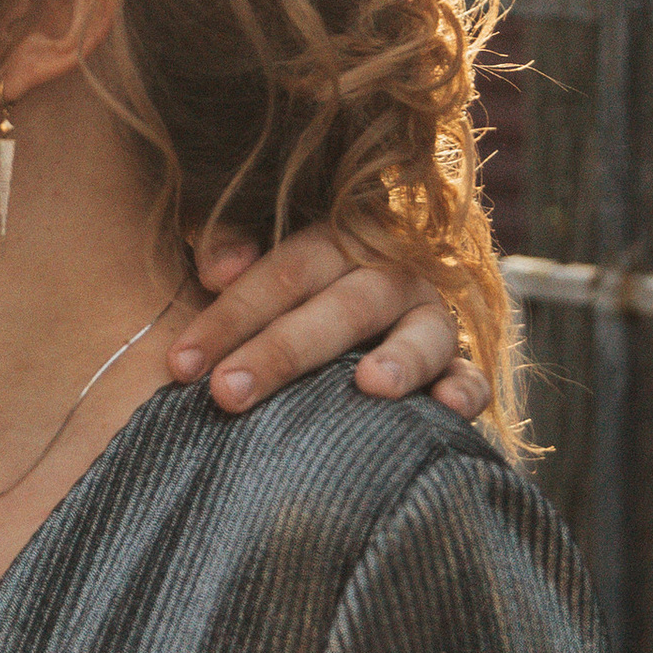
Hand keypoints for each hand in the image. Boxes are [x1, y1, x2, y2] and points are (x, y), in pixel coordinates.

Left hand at [169, 226, 490, 421]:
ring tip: (370, 386)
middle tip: (228, 394)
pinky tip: (448, 409)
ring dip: (400, 358)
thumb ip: (227, 248)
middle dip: (282, 351)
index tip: (180, 365)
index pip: (282, 272)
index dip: (228, 317)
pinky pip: (472, 377)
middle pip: (340, 307)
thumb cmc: (282, 302)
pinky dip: (464, 391)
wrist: (352, 321)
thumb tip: (215, 268)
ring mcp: (428, 319)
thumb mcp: (255, 267)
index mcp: (335, 243)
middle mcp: (387, 275)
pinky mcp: (457, 365)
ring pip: (421, 333)